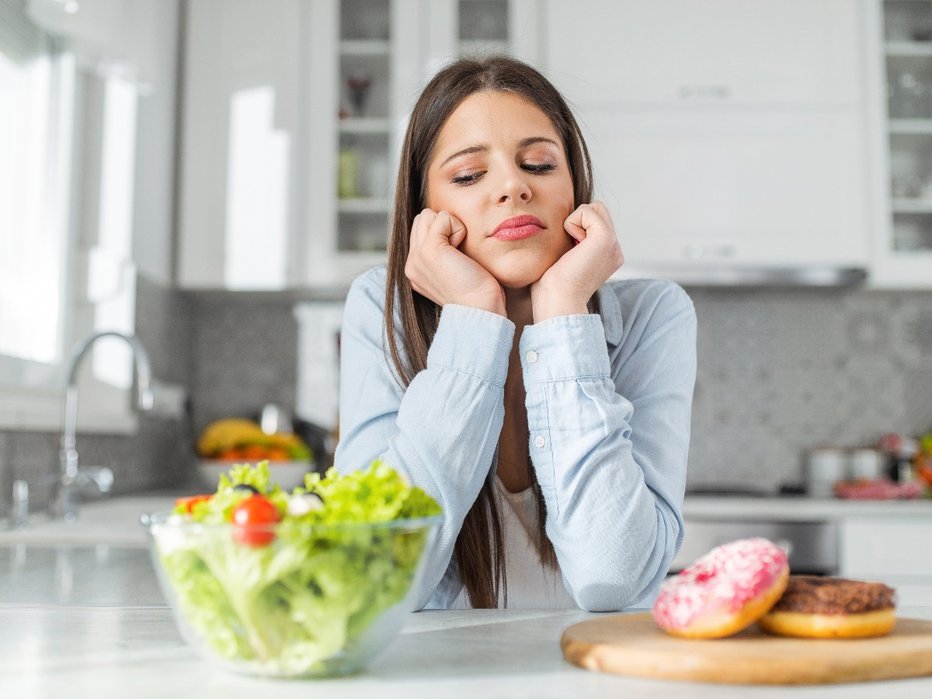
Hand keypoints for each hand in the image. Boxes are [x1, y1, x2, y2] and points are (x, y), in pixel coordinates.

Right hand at [404, 209, 505, 314]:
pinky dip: (458, 228)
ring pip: (428, 215)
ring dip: (450, 227)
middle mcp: (411, 263)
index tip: (457, 259)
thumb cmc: (477, 293)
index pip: (420, 230)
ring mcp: (417, 256)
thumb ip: (444, 254)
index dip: (443, 234)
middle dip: (443, 227)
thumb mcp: (453, 271)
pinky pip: (443, 218)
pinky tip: (462, 251)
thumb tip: (448, 230)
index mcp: (414, 270)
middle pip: (421, 219)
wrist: (480, 310)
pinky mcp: (429, 249)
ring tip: (459, 252)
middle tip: (458, 254)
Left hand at [531, 202, 623, 320]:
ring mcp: (614, 244)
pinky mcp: (606, 238)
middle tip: (569, 250)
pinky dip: (571, 224)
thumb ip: (571, 243)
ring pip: (593, 208)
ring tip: (571, 249)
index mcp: (607, 256)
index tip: (568, 255)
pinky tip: (572, 247)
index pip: (594, 221)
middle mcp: (615, 250)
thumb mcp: (565, 259)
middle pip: (596, 210)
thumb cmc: (551, 287)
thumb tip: (563, 226)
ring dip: (574, 223)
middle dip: (577, 222)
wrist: (558, 302)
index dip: (574, 228)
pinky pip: (586, 211)